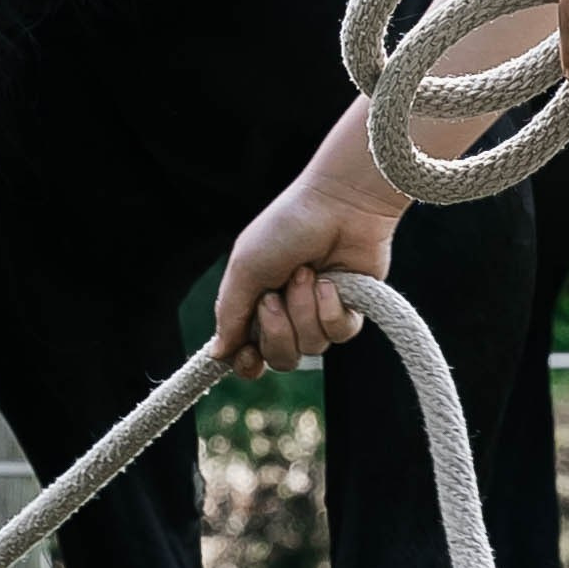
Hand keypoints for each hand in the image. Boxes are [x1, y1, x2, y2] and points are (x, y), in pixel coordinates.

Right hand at [213, 167, 399, 375]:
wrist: (338, 204)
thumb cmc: (286, 228)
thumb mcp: (245, 268)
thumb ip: (230, 314)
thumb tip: (218, 354)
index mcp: (255, 303)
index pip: (248, 353)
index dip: (247, 363)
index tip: (248, 357)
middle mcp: (287, 313)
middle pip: (280, 358)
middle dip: (277, 329)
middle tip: (275, 295)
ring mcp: (318, 313)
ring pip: (311, 347)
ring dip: (304, 309)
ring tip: (308, 272)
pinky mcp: (350, 309)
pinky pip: (339, 334)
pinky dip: (331, 309)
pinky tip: (331, 281)